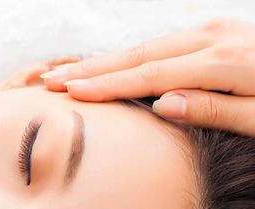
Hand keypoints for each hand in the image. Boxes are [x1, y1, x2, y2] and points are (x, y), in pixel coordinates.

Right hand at [40, 18, 254, 134]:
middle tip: (50, 79)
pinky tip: (107, 66)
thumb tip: (163, 103)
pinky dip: (127, 57)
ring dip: (103, 61)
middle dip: (91, 68)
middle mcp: (213, 38)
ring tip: (66, 73)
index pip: (150, 75)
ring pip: (145, 46)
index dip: (107, 84)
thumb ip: (215, 111)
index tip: (69, 91)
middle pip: (138, 54)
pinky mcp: (215, 33)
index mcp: (223, 61)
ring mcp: (213, 31)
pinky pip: (160, 44)